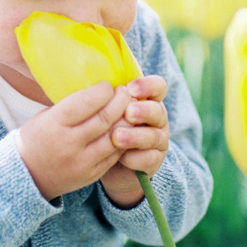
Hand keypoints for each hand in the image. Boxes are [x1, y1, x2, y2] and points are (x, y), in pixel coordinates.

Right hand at [16, 81, 131, 200]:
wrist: (28, 175)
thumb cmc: (37, 137)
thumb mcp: (45, 115)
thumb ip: (71, 105)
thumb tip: (100, 88)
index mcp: (54, 124)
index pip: (87, 102)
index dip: (103, 90)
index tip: (108, 84)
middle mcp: (69, 144)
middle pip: (104, 118)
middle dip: (120, 101)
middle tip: (124, 92)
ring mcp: (81, 162)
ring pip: (115, 137)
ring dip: (126, 120)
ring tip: (129, 108)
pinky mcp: (91, 175)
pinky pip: (115, 155)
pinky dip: (124, 139)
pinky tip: (125, 128)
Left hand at [100, 76, 169, 207]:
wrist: (105, 161)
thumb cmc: (101, 126)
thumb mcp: (101, 109)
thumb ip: (102, 97)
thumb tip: (87, 84)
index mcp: (147, 99)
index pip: (157, 86)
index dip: (147, 86)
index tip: (130, 88)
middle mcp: (157, 118)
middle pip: (158, 111)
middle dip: (143, 111)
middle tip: (128, 112)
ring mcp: (158, 140)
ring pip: (154, 136)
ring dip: (136, 136)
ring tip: (117, 137)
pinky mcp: (154, 161)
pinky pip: (150, 159)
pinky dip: (136, 158)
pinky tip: (122, 158)